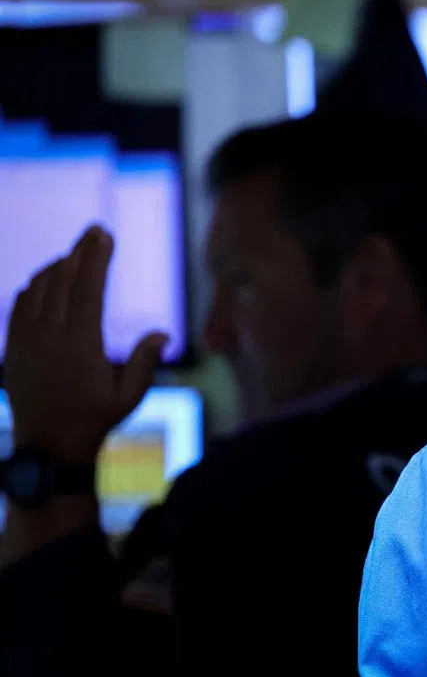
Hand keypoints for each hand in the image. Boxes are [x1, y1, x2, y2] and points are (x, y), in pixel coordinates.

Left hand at [4, 225, 168, 462]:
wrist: (49, 446)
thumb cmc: (96, 420)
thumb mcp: (130, 396)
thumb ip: (145, 362)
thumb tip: (162, 333)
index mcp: (80, 346)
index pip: (88, 290)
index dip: (97, 259)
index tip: (105, 235)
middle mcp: (50, 338)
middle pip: (63, 281)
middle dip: (80, 251)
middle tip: (94, 229)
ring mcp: (27, 342)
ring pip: (39, 289)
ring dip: (57, 266)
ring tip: (76, 253)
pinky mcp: (14, 348)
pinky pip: (20, 305)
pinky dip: (34, 285)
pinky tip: (47, 278)